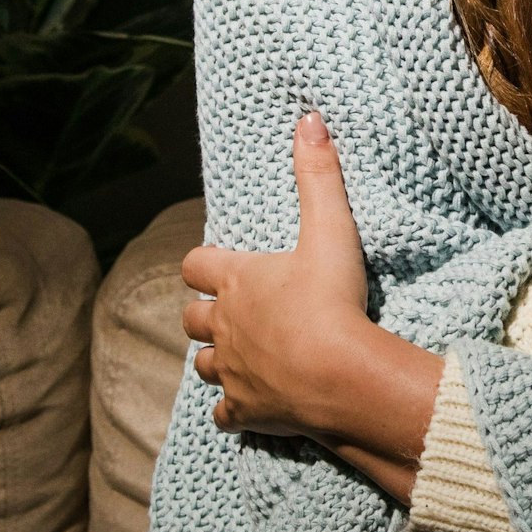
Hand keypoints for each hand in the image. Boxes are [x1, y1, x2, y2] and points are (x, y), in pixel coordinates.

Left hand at [181, 111, 370, 436]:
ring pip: (204, 366)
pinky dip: (233, 409)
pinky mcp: (246, 411)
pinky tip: (251, 404)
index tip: (219, 266)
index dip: (203, 264)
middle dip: (206, 314)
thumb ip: (318, 174)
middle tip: (234, 311)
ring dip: (218, 359)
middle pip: (192, 319)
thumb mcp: (330, 229)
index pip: (195, 265)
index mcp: (237, 281)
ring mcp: (232, 372)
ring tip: (242, 355)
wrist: (338, 374)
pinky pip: (225, 414)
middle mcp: (224, 326)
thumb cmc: (332, 299)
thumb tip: (308, 117)